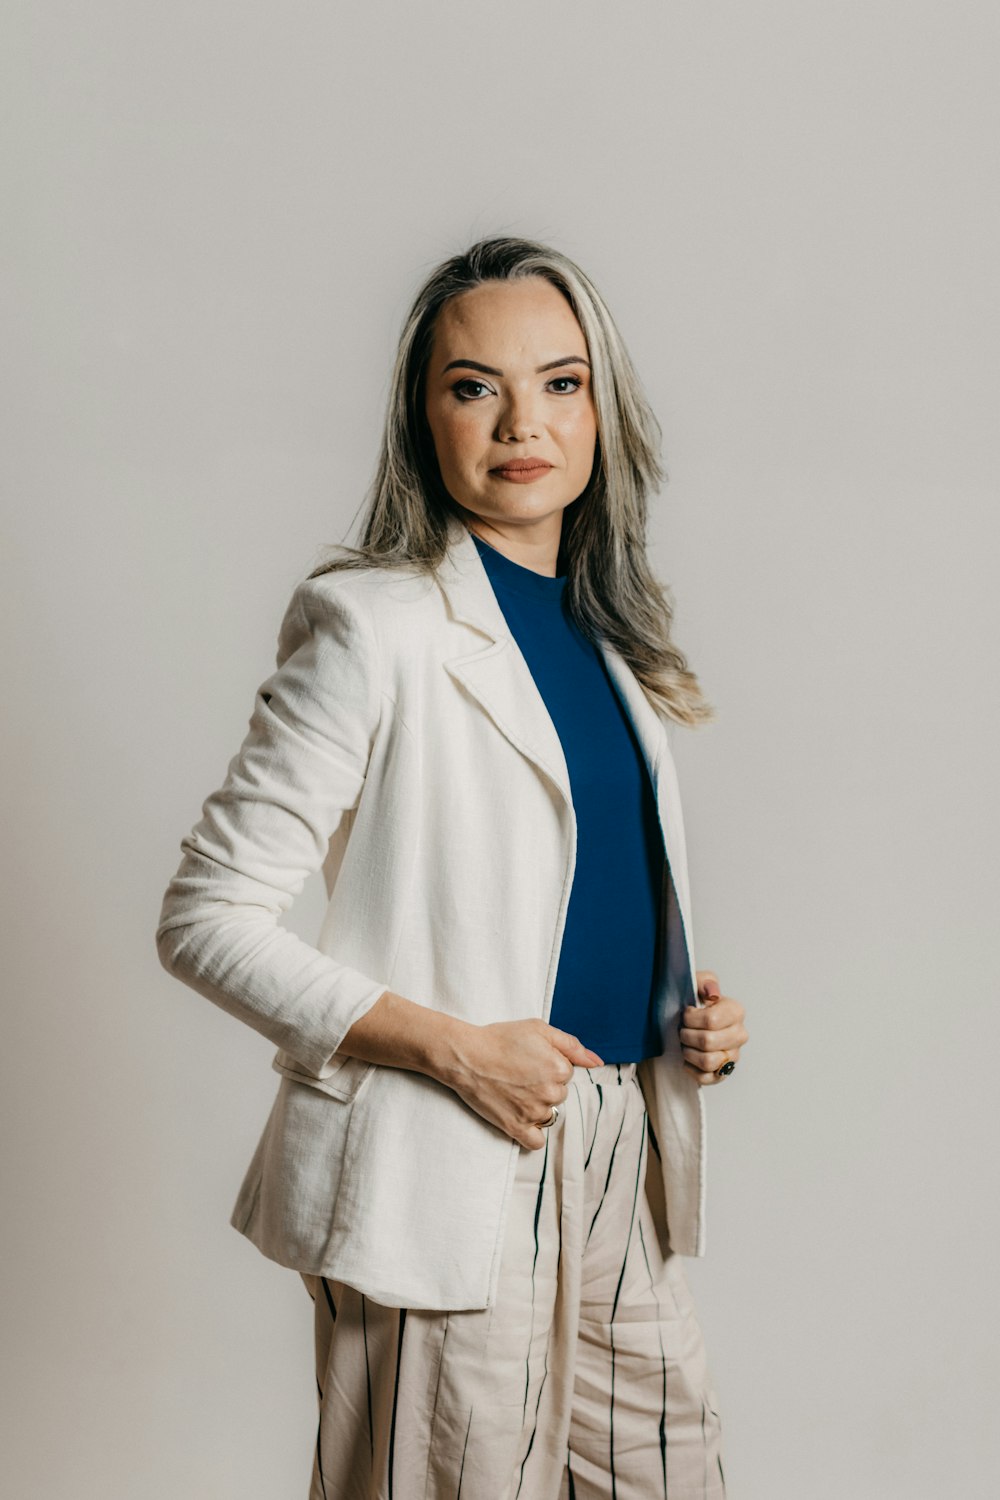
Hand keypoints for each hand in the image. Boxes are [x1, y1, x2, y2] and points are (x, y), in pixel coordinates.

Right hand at [438, 1019, 603, 1149]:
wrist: (466, 1056)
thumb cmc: (501, 1039)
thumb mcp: (539, 1029)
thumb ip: (572, 1046)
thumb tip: (597, 1062)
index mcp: (560, 1069)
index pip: (566, 1073)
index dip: (549, 1064)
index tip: (530, 1059)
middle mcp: (550, 1093)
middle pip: (559, 1094)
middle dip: (544, 1085)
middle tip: (520, 1074)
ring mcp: (534, 1113)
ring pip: (549, 1114)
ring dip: (538, 1106)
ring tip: (515, 1091)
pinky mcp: (516, 1128)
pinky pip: (537, 1142)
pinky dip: (532, 1133)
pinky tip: (522, 1118)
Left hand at [680, 970, 747, 1084]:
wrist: (692, 1020)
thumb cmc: (696, 1001)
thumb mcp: (699, 983)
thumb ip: (705, 982)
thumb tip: (712, 994)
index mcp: (736, 1011)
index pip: (711, 1020)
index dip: (691, 1019)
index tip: (686, 1014)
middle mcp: (739, 1035)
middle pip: (708, 1042)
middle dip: (687, 1036)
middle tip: (682, 1030)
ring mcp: (733, 1055)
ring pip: (707, 1062)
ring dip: (688, 1052)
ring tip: (685, 1044)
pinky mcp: (724, 1073)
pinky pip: (706, 1078)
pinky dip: (691, 1069)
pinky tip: (688, 1057)